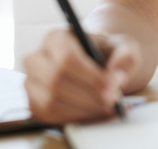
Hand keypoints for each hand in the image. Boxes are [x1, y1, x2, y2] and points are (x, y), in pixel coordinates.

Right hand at [23, 30, 139, 123]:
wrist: (97, 64)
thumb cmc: (107, 53)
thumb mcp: (123, 47)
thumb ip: (125, 57)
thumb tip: (116, 75)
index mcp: (56, 37)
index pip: (66, 58)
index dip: (89, 77)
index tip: (110, 87)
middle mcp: (38, 57)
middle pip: (55, 81)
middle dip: (86, 96)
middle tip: (110, 101)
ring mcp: (32, 81)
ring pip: (49, 101)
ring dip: (81, 110)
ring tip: (104, 107)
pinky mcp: (34, 102)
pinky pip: (47, 116)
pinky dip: (72, 119)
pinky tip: (92, 114)